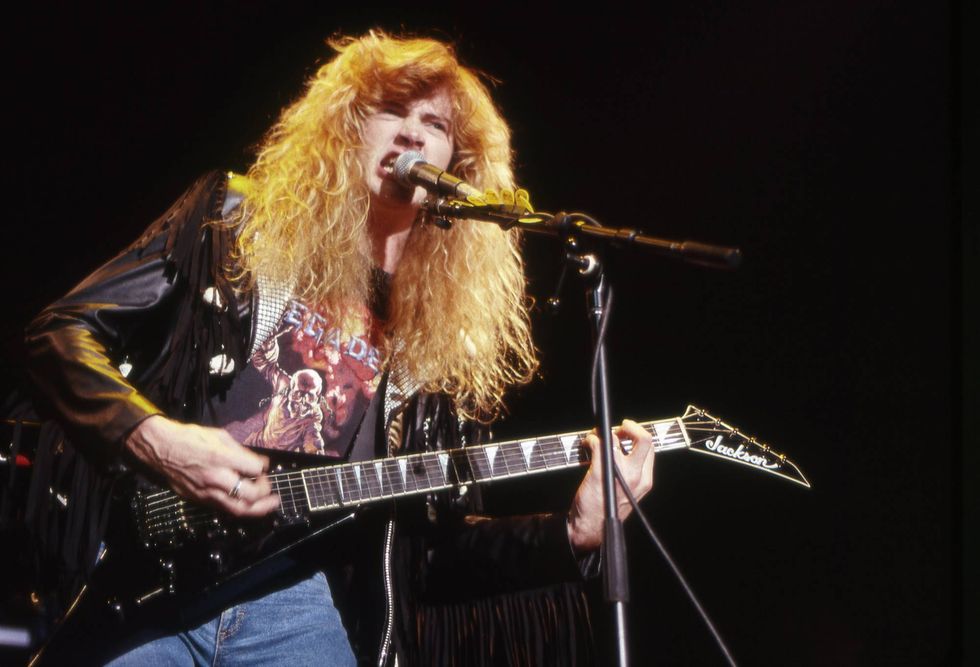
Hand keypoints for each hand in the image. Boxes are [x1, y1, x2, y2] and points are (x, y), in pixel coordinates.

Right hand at [125, 415, 279, 516]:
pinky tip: (247, 504)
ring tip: (270, 504)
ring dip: (258, 509)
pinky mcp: (199, 499)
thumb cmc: (190, 437)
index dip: (263, 467)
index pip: (254, 469)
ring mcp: (206, 491)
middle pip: (250, 494)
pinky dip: (238, 508)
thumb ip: (240, 450)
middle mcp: (215, 477)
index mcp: (221, 457)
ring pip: (238, 509)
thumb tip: (259, 462)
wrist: (160, 448)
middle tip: (268, 486)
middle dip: (264, 491)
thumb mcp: (219, 435)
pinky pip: (223, 508)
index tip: (263, 465)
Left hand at [567, 419, 654, 551]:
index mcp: (645, 481)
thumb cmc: (606, 511)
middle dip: (630, 427)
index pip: (651, 448)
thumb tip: (624, 451)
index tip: (627, 433)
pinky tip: (587, 444)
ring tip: (596, 437)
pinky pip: (599, 444)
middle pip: (644, 439)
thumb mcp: (629, 493)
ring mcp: (619, 473)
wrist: (590, 529)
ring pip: (618, 438)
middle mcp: (637, 476)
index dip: (638, 435)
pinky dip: (591, 439)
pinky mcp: (600, 471)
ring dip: (604, 432)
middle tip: (618, 429)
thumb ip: (632, 474)